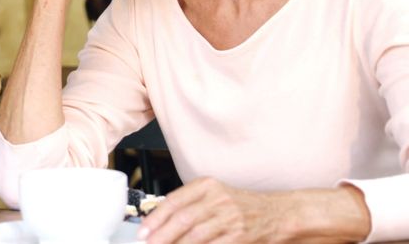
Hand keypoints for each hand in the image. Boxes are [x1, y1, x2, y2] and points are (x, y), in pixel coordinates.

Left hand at [139, 178, 283, 243]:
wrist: (277, 213)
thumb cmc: (241, 205)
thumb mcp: (214, 195)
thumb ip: (188, 204)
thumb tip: (157, 221)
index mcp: (207, 186)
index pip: (174, 200)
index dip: (156, 218)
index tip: (144, 230)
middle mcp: (218, 199)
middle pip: (183, 219)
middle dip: (162, 235)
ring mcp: (230, 218)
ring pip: (196, 235)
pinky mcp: (240, 236)